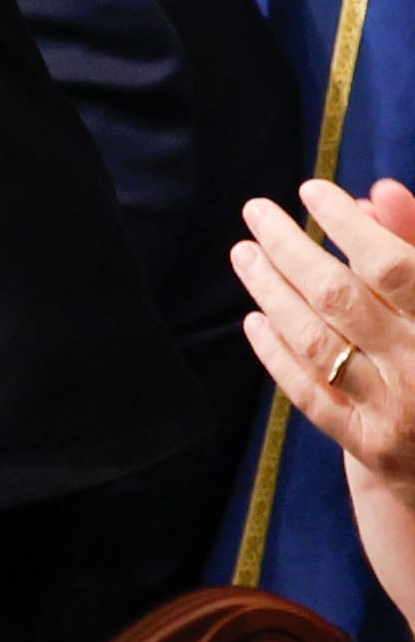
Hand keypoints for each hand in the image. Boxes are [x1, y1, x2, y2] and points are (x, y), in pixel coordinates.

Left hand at [235, 178, 414, 620]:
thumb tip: (378, 191)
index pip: (398, 268)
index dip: (350, 225)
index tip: (312, 190)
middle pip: (342, 300)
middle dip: (290, 249)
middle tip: (254, 211)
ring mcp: (398, 414)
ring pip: (318, 343)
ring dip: (271, 292)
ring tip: (243, 253)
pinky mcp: (373, 451)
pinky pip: (312, 398)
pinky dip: (277, 355)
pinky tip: (254, 319)